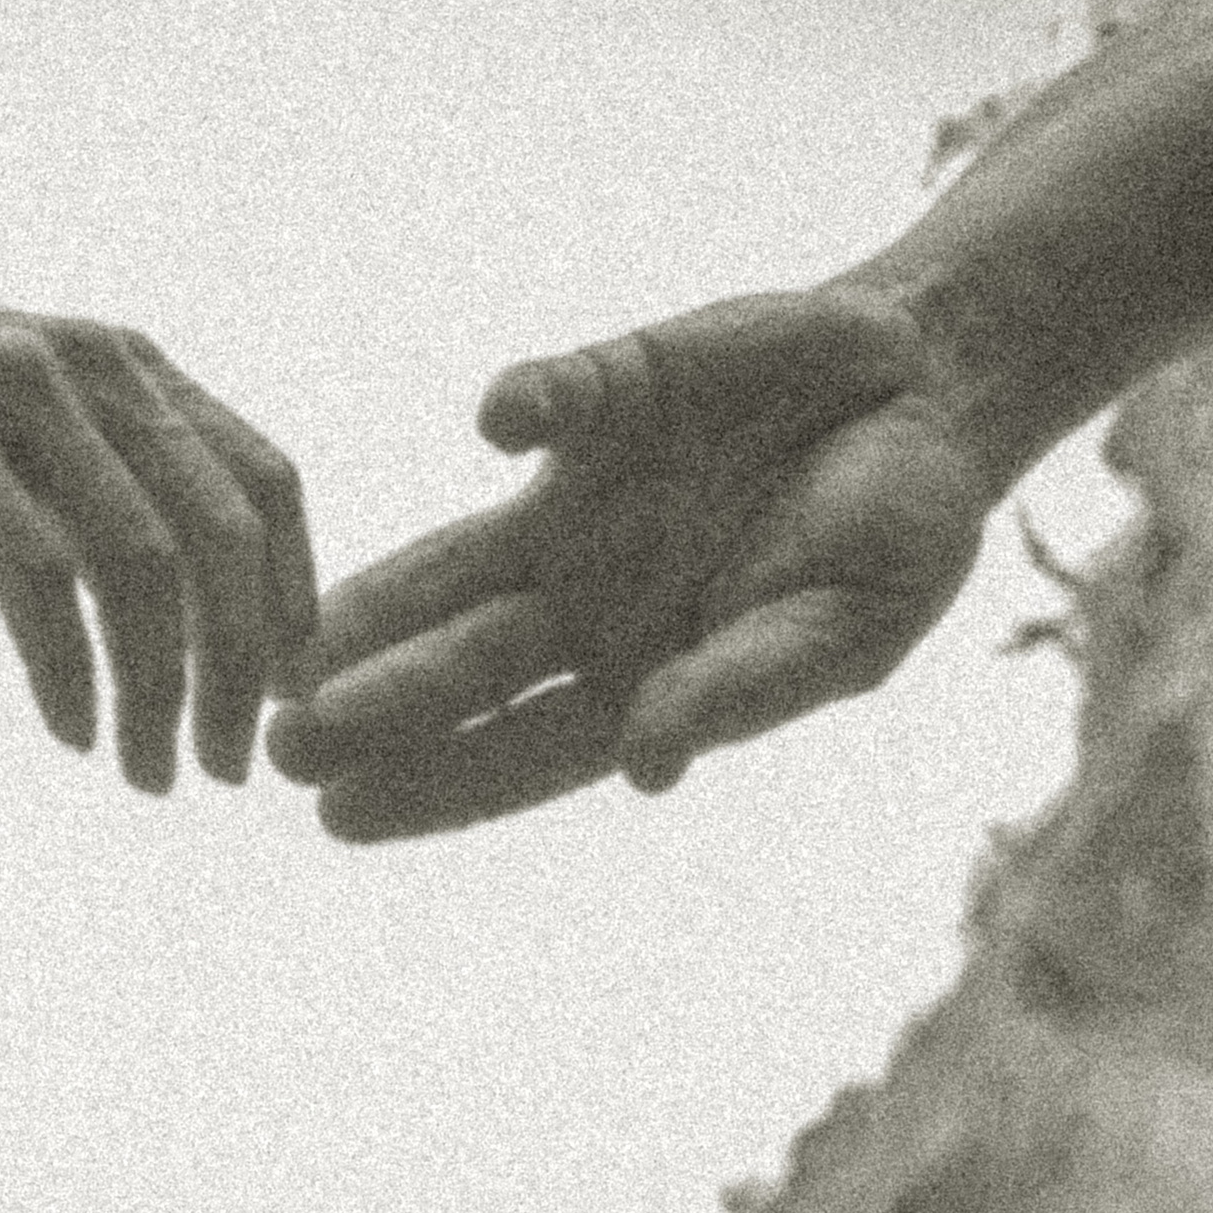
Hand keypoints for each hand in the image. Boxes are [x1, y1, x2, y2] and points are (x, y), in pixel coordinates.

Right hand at [0, 277, 315, 792]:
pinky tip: (71, 732)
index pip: (264, 481)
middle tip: (229, 770)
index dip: (293, 599)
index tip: (286, 702)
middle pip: (222, 533)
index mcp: (131, 365)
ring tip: (152, 774)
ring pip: (141, 563)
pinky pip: (37, 575)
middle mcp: (94, 361)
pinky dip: (67, 670)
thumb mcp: (17, 448)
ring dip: (159, 690)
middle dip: (241, 669)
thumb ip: (107, 503)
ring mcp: (18, 387)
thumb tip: (205, 631)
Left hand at [265, 288, 998, 839]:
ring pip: (458, 559)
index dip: (431, 785)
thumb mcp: (842, 633)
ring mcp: (580, 500)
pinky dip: (534, 402)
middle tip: (280, 747)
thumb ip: (743, 690)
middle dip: (374, 709)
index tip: (336, 818)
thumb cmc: (894, 539)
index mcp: (643, 674)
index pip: (518, 750)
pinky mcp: (604, 393)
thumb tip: (643, 766)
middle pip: (461, 666)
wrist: (932, 396)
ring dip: (383, 597)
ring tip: (301, 644)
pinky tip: (500, 423)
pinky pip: (558, 397)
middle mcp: (584, 598)